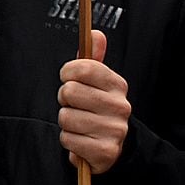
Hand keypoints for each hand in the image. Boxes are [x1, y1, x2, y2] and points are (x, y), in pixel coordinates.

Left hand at [58, 29, 129, 175]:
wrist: (115, 146)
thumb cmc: (98, 108)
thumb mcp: (97, 83)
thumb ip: (92, 58)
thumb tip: (95, 33)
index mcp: (117, 85)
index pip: (82, 68)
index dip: (67, 72)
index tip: (69, 79)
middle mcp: (120, 106)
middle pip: (69, 91)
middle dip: (64, 100)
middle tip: (75, 106)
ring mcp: (115, 130)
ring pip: (65, 117)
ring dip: (66, 123)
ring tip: (80, 125)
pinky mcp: (106, 152)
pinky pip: (68, 139)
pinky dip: (69, 141)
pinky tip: (82, 140)